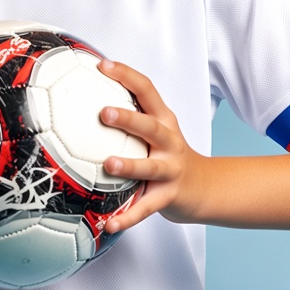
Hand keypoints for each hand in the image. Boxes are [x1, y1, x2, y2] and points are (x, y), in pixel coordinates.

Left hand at [97, 59, 205, 232]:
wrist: (205, 187)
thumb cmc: (169, 153)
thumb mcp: (157, 128)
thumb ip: (130, 112)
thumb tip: (84, 91)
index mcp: (163, 120)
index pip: (147, 90)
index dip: (126, 75)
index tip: (102, 65)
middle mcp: (169, 142)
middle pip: (150, 127)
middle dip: (128, 119)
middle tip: (103, 112)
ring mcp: (170, 170)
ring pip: (150, 167)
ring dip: (129, 166)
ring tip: (109, 165)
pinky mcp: (168, 196)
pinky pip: (145, 208)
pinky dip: (127, 217)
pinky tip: (109, 224)